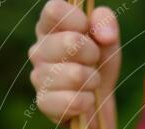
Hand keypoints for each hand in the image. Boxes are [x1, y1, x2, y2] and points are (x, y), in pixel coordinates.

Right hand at [29, 0, 120, 126]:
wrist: (98, 101)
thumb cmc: (98, 64)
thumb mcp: (107, 39)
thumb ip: (105, 22)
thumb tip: (104, 35)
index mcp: (49, 27)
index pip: (55, 10)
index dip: (78, 20)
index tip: (88, 31)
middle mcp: (38, 49)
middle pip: (70, 42)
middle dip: (93, 54)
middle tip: (94, 62)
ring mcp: (38, 76)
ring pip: (75, 74)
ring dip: (93, 80)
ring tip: (92, 82)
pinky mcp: (43, 102)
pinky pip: (70, 101)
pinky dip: (86, 101)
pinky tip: (87, 100)